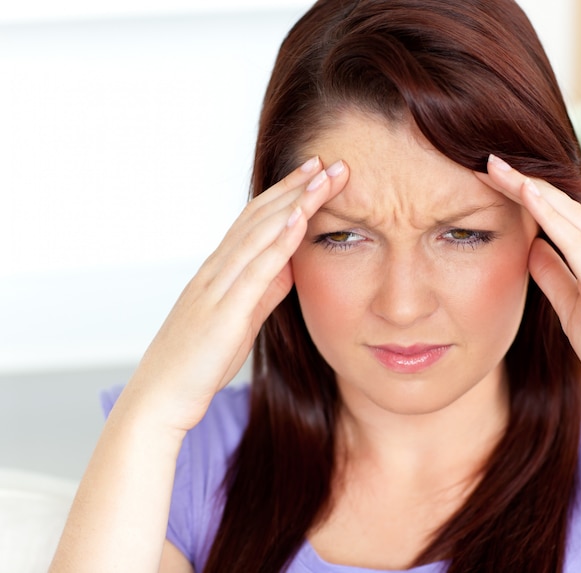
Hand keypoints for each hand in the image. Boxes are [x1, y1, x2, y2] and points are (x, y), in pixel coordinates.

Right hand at [128, 157, 349, 430]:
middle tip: (326, 161)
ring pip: (258, 234)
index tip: (312, 175)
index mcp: (219, 272)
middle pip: (259, 218)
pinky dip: (278, 241)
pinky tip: (299, 218)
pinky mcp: (223, 312)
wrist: (162, 397)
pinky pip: (254, 269)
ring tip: (321, 176)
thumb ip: (263, 290)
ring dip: (293, 202)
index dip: (284, 196)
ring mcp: (217, 288)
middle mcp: (216, 270)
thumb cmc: (199, 361)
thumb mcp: (240, 319)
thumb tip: (290, 266)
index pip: (255, 223)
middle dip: (294, 188)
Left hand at [476, 155, 580, 405]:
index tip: (489, 182)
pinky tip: (525, 190)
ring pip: (563, 212)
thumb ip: (555, 276)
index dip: (522, 196)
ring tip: (495, 166)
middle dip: (520, 182)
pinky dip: (547, 211)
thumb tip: (531, 247)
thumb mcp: (573, 307)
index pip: (554, 218)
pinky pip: (573, 237)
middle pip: (557, 206)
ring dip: (527, 186)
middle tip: (484, 162)